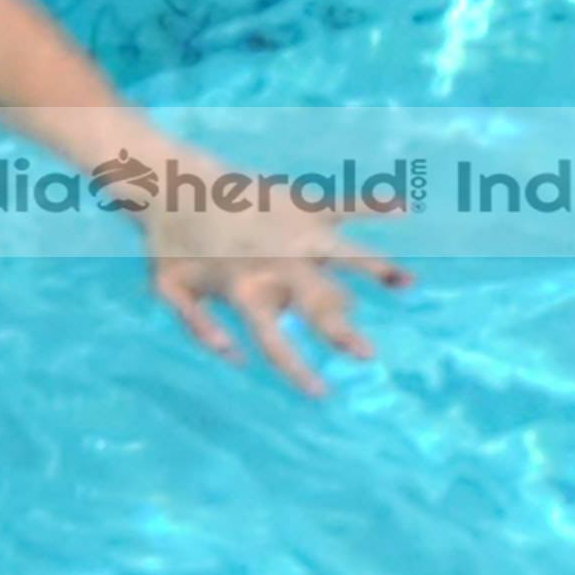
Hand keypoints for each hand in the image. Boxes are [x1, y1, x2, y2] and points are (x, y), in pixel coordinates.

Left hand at [123, 150, 413, 398]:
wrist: (168, 179)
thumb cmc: (167, 241)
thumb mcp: (169, 292)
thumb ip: (200, 329)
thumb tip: (238, 360)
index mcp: (245, 291)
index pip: (276, 343)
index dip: (299, 372)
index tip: (323, 395)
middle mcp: (275, 264)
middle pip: (318, 305)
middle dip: (343, 332)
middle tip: (368, 354)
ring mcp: (291, 231)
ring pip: (344, 254)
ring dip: (377, 268)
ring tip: (407, 282)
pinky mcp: (299, 202)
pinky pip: (343, 203)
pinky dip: (374, 204)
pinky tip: (405, 207)